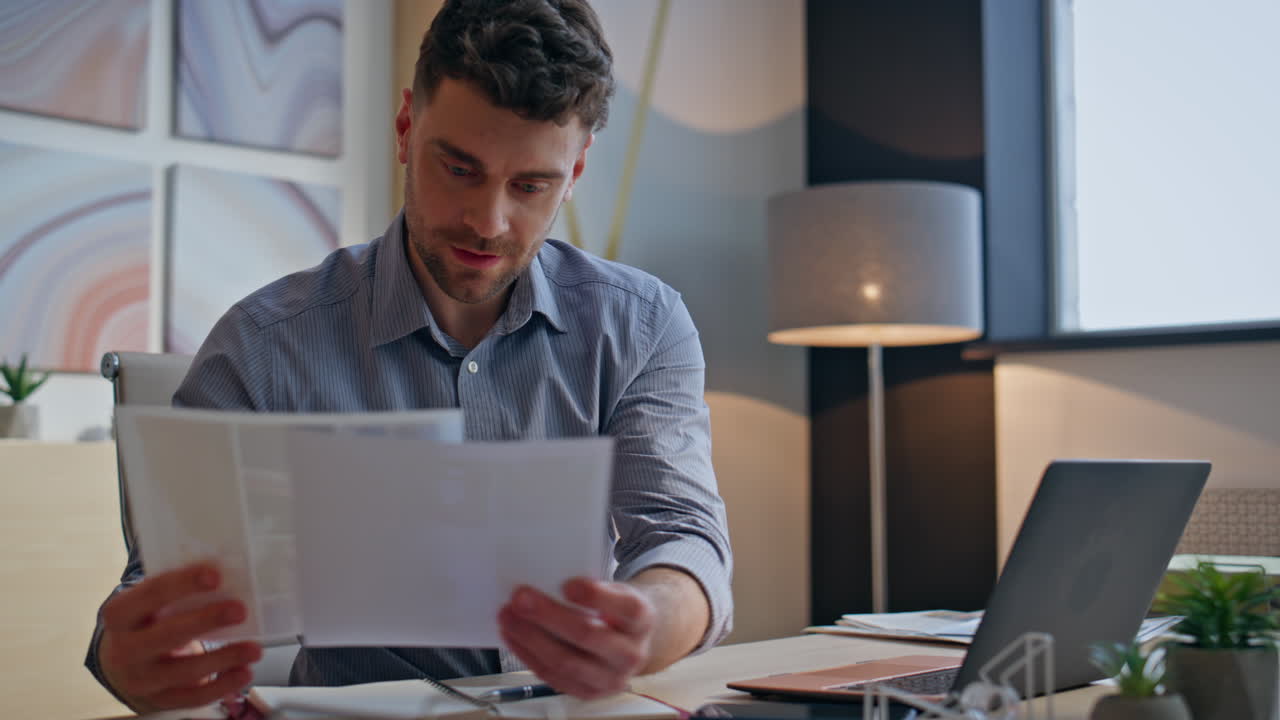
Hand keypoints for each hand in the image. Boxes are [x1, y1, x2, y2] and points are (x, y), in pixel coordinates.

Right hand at [98, 563, 262, 711]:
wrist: (122, 664)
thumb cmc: (149, 621)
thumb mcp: (150, 603)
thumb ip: (178, 588)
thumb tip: (230, 569)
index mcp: (120, 614)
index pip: (150, 594)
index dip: (182, 584)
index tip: (215, 576)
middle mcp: (125, 649)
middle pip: (166, 635)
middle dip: (206, 621)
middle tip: (240, 610)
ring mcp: (141, 679)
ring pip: (183, 671)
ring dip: (223, 659)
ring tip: (255, 649)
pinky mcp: (160, 700)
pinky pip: (193, 697)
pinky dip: (222, 686)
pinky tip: (244, 673)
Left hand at [498, 578, 655, 698]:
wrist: (630, 642)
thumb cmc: (615, 611)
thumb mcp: (615, 590)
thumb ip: (592, 589)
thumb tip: (546, 580)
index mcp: (641, 620)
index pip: (626, 608)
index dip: (596, 596)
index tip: (568, 584)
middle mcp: (631, 654)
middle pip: (588, 635)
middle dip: (548, 616)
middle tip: (521, 598)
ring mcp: (610, 679)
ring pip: (565, 661)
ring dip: (530, 638)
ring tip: (508, 616)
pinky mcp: (589, 693)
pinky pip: (553, 676)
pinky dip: (528, 655)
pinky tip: (513, 636)